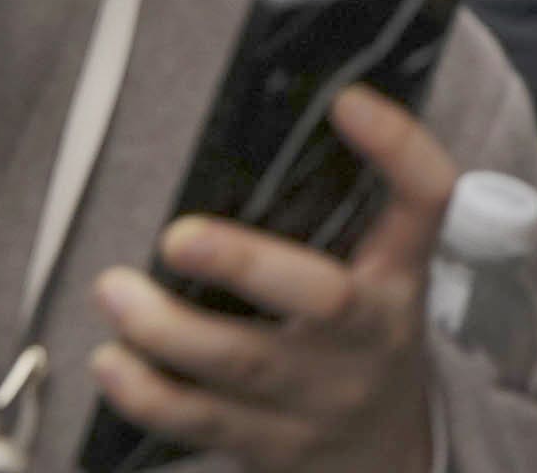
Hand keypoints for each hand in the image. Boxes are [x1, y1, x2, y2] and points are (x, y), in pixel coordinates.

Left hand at [86, 79, 453, 472]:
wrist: (388, 458)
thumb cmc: (363, 341)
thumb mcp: (382, 281)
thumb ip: (340, 221)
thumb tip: (252, 133)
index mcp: (400, 275)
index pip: (425, 200)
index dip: (397, 148)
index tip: (346, 100)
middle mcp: (370, 335)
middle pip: (323, 299)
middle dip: (245, 264)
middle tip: (177, 236)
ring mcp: (321, 398)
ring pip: (244, 365)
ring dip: (167, 329)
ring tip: (113, 289)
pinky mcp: (271, 445)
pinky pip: (202, 422)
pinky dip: (147, 394)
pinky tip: (111, 361)